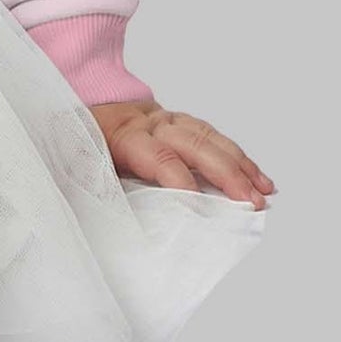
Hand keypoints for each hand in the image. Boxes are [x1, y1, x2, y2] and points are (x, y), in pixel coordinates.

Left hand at [89, 99, 276, 209]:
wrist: (77, 113)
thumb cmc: (81, 151)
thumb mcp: (83, 170)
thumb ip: (105, 192)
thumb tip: (129, 228)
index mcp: (122, 135)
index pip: (158, 155)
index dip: (181, 180)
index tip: (203, 207)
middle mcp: (147, 121)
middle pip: (191, 142)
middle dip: (224, 172)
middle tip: (251, 202)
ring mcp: (163, 118)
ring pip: (206, 136)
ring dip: (238, 164)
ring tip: (263, 192)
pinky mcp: (176, 121)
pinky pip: (210, 135)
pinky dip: (236, 156)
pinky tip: (256, 177)